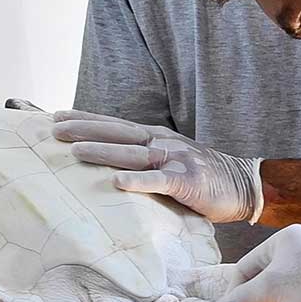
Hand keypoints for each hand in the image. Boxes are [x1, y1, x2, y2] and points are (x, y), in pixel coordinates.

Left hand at [53, 110, 263, 223]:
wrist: (246, 185)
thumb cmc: (205, 177)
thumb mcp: (171, 160)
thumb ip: (145, 160)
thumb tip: (110, 167)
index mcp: (157, 137)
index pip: (116, 125)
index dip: (87, 119)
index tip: (56, 116)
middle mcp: (163, 143)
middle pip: (118, 133)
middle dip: (85, 130)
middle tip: (54, 129)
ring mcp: (176, 160)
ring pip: (133, 154)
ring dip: (103, 151)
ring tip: (75, 151)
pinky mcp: (189, 181)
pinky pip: (160, 180)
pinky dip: (138, 181)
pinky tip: (117, 183)